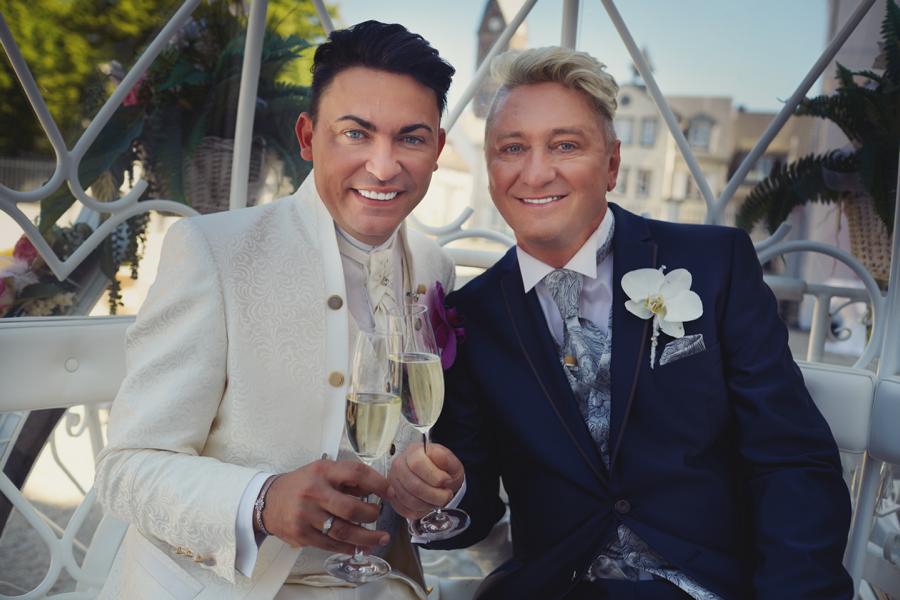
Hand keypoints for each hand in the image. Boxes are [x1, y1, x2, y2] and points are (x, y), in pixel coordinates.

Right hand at [261, 459, 390, 553]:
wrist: (267, 500)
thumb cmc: (301, 485)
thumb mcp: (322, 472)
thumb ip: (347, 480)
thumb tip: (376, 490)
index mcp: (322, 471)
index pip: (355, 473)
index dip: (377, 483)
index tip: (390, 492)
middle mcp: (314, 492)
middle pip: (351, 508)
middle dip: (371, 514)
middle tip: (378, 515)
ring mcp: (306, 516)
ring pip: (343, 531)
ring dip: (366, 537)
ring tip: (381, 538)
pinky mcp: (302, 535)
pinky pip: (331, 545)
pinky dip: (349, 548)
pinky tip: (359, 547)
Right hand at [388, 442, 463, 519]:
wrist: (436, 478)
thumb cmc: (442, 469)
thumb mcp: (450, 461)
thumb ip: (446, 459)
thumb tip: (440, 460)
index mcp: (413, 452)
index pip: (417, 464)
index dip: (434, 476)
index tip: (447, 481)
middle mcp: (399, 466)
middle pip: (413, 485)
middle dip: (434, 495)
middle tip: (446, 495)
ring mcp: (394, 482)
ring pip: (408, 499)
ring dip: (428, 504)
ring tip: (439, 501)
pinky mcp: (393, 497)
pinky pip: (404, 509)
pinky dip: (419, 511)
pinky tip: (428, 505)